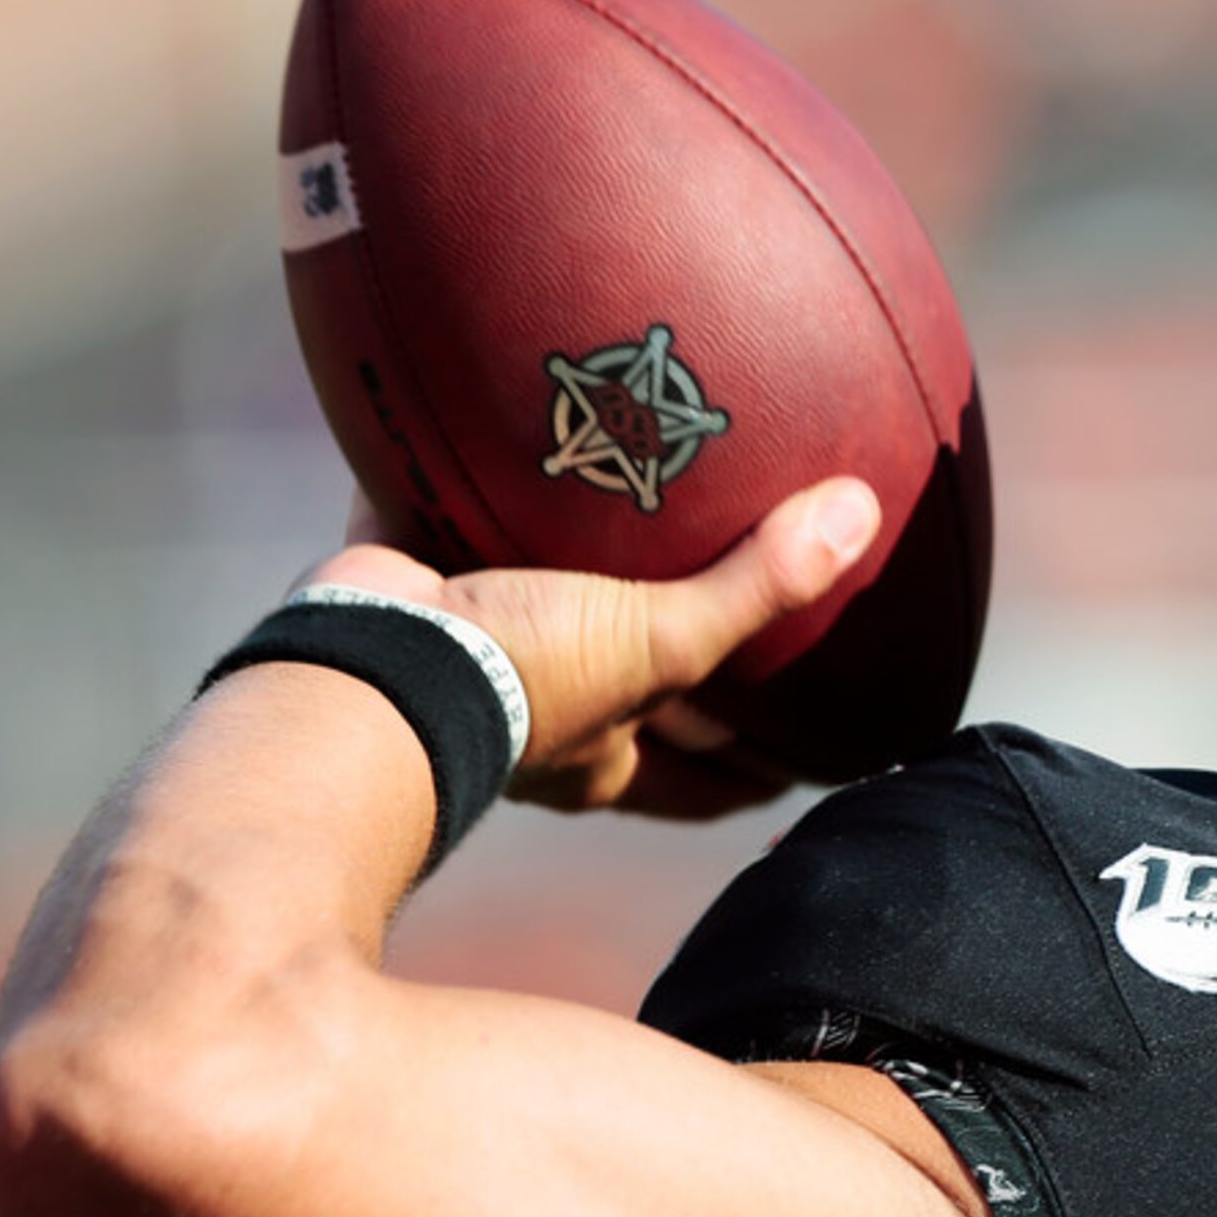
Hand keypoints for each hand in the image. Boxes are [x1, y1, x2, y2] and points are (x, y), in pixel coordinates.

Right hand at [299, 478, 881, 817]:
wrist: (356, 663)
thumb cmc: (517, 680)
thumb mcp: (655, 640)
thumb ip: (755, 587)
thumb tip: (860, 516)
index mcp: (603, 754)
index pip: (703, 781)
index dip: (756, 770)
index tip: (809, 750)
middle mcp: (539, 721)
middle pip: (629, 703)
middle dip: (675, 673)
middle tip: (737, 620)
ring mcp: (467, 660)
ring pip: (544, 620)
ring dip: (578, 579)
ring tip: (632, 515)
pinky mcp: (408, 589)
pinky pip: (449, 531)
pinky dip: (467, 490)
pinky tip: (501, 435)